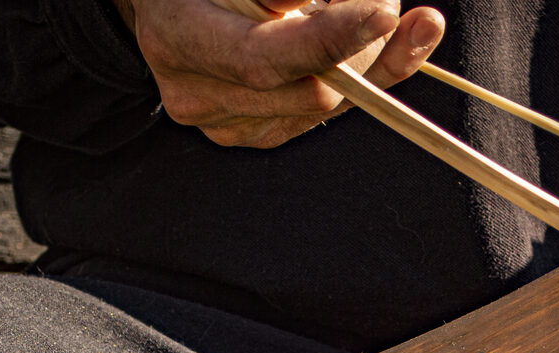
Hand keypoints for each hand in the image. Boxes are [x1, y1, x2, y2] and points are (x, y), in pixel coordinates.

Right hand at [111, 0, 444, 148]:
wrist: (167, 5)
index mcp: (178, 38)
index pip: (262, 57)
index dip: (327, 41)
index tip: (383, 14)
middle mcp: (197, 95)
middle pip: (308, 90)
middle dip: (365, 46)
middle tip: (391, 2)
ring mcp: (226, 124)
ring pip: (324, 106)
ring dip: (368, 59)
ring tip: (383, 11)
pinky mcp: (253, 134)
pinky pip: (321, 113)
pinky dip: (357, 76)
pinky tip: (377, 42)